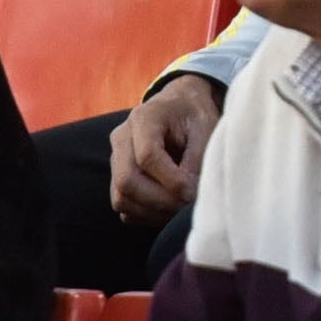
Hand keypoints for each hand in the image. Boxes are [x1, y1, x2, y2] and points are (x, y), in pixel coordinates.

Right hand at [108, 72, 221, 221]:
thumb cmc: (194, 116)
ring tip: (180, 210)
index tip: (193, 191)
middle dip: (159, 201)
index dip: (172, 181)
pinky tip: (168, 209)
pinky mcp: (117, 177)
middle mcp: (122, 138)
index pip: (147, 157)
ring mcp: (116, 159)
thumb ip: (197, 159)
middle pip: (126, 180)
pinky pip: (123, 205)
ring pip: (121, 198)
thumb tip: (189, 194)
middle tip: (186, 206)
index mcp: (144, 118)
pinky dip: (145, 215)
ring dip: (152, 211)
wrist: (180, 106)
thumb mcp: (205, 128)